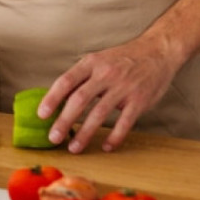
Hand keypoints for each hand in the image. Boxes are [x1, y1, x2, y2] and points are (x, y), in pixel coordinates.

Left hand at [39, 36, 177, 153]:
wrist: (158, 51)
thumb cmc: (124, 58)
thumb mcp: (100, 59)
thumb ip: (82, 77)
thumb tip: (58, 99)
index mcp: (92, 63)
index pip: (66, 81)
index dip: (52, 98)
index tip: (41, 115)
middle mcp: (106, 74)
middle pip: (79, 99)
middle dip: (64, 121)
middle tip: (53, 137)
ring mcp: (123, 87)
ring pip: (99, 114)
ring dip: (84, 133)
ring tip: (74, 147)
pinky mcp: (139, 100)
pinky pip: (124, 123)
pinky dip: (114, 137)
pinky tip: (106, 147)